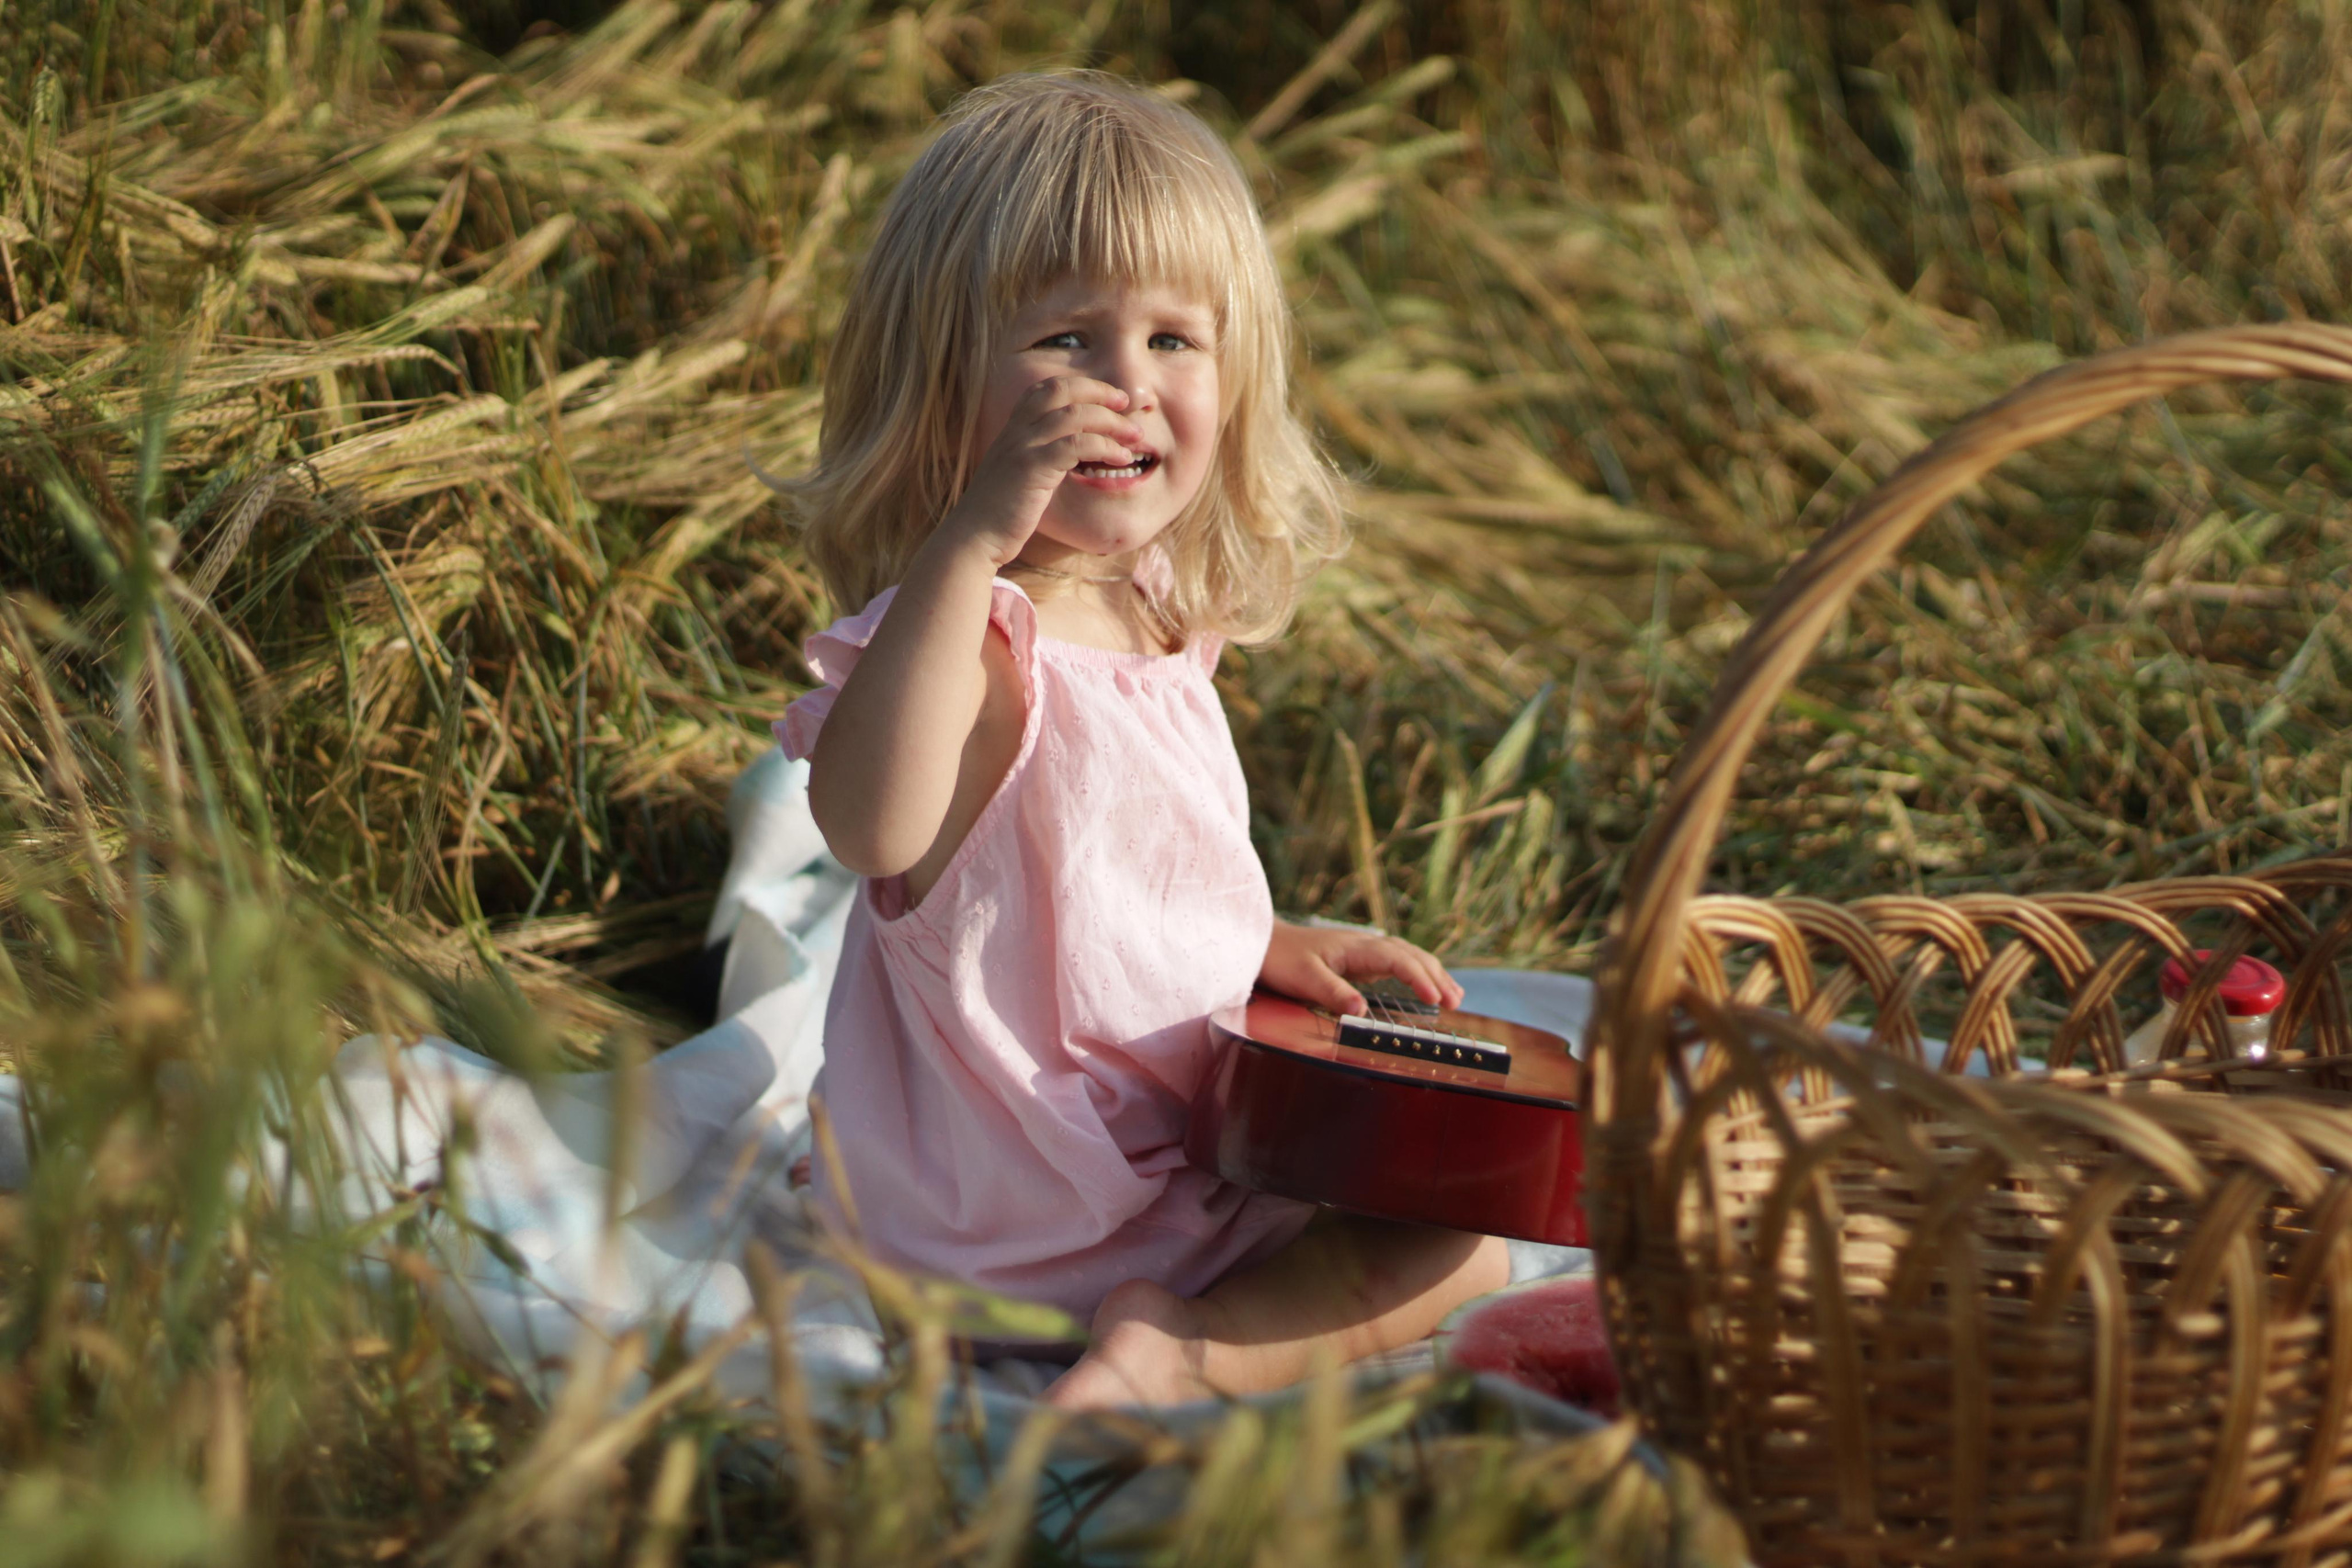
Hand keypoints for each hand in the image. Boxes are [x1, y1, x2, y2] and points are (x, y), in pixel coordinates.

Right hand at [938, 375, 1140, 565]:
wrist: (974, 538)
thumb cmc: (999, 515)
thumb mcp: (1019, 476)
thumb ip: (1042, 458)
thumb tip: (1076, 455)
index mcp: (1013, 428)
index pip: (1047, 388)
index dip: (1082, 386)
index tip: (1110, 398)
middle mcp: (1016, 430)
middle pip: (1062, 390)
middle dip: (1099, 391)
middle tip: (1127, 404)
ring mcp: (1023, 446)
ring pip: (1075, 414)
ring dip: (1112, 422)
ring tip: (1135, 436)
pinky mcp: (1031, 467)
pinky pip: (1076, 444)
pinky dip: (1105, 446)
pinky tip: (1120, 458)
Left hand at [1258, 921, 1464, 1015]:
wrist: (1264, 943)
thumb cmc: (1283, 959)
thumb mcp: (1304, 978)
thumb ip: (1333, 992)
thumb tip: (1361, 1011)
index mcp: (1356, 947)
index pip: (1398, 960)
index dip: (1419, 979)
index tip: (1435, 999)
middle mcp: (1366, 945)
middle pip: (1411, 956)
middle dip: (1436, 977)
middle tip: (1456, 1002)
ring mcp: (1365, 951)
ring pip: (1409, 956)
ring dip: (1433, 973)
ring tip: (1455, 996)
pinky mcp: (1361, 959)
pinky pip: (1398, 962)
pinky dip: (1419, 972)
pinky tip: (1427, 985)